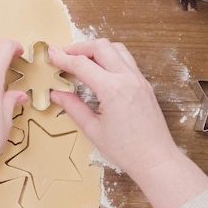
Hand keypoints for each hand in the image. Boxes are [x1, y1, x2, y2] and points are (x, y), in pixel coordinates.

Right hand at [48, 39, 177, 175]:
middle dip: (79, 47)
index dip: (62, 58)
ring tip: (81, 60)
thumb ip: (72, 107)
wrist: (156, 160)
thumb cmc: (125, 150)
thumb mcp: (92, 129)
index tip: (50, 54)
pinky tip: (99, 71)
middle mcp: (128, 79)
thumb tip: (56, 93)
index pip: (82, 64)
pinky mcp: (144, 85)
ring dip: (96, 50)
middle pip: (101, 46)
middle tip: (64, 56)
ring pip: (116, 49)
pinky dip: (109, 58)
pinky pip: (126, 60)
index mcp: (113, 90)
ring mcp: (139, 80)